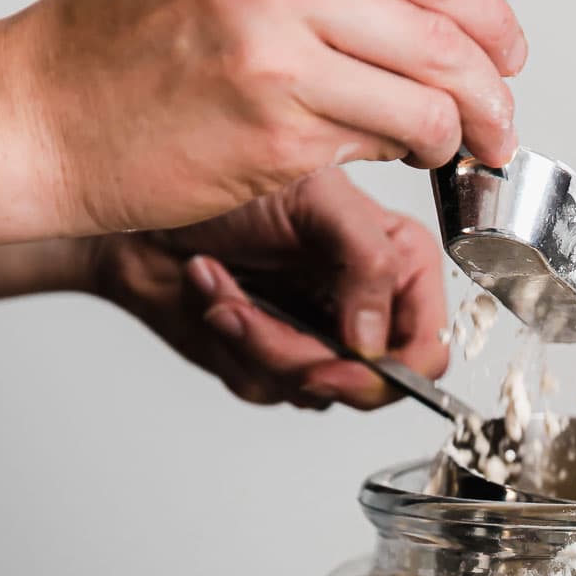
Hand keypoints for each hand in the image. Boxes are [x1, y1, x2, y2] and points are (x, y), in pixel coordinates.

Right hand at [0, 0, 525, 238]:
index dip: (486, 13)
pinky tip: (402, 163)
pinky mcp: (275, 134)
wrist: (39, 115)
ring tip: (462, 148)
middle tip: (501, 117)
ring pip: (424, 96)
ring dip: (463, 132)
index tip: (506, 49)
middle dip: (492, 86)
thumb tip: (415, 30)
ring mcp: (275, 54)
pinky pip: (378, 147)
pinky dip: (408, 158)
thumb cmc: (114, 51)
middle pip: (439, 29)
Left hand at [89, 167, 448, 408]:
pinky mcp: (272, 361)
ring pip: (313, 390)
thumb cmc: (228, 185)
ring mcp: (320, 339)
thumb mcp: (315, 197)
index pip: (428, 343)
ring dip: (256, 340)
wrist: (146, 213)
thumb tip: (374, 340)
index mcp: (397, 263)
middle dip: (306, 356)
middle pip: (373, 384)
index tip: (343, 359)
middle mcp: (367, 307)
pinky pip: (266, 387)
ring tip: (223, 286)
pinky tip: (213, 295)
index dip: (394, 368)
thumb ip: (368, 260)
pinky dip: (230, 343)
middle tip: (261, 325)